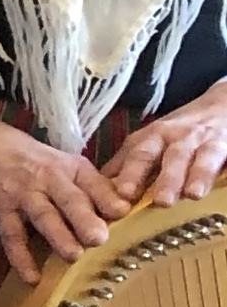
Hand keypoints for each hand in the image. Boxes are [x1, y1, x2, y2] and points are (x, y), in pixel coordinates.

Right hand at [0, 107, 124, 279]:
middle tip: (100, 238)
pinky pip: (12, 236)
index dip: (107, 196)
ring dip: (58, 237)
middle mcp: (48, 179)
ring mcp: (23, 195)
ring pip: (43, 216)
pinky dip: (21, 258)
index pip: (93, 182)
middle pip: (69, 199)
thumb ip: (89, 186)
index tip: (124, 210)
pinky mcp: (0, 210)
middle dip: (84, 219)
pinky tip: (32, 278)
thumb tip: (124, 211)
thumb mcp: (61, 163)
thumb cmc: (30, 159)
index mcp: (70, 168)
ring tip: (73, 256)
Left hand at [102, 76, 226, 214]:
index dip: (130, 174)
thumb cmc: (179, 132)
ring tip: (192, 194)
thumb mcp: (149, 143)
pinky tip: (214, 187)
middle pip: (168, 156)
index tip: (121, 195)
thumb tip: (93, 190)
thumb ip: (125, 165)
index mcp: (151, 138)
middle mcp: (175, 137)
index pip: (137, 156)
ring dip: (195, 175)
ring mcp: (202, 140)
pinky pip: (221, 157)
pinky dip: (218, 170)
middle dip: (163, 178)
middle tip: (160, 201)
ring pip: (198, 157)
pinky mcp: (225, 144)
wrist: (221, 105)